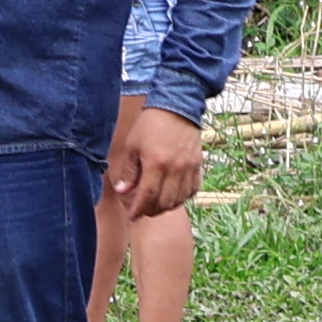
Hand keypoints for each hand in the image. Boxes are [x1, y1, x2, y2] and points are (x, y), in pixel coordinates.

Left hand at [105, 98, 204, 225]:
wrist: (178, 105)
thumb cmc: (151, 123)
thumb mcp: (133, 145)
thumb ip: (129, 171)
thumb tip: (123, 191)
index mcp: (156, 163)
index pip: (147, 196)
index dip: (139, 210)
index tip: (132, 216)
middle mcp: (175, 169)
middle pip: (164, 202)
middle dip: (151, 211)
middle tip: (143, 210)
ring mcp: (189, 168)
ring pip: (180, 199)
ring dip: (166, 206)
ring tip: (156, 204)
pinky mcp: (198, 165)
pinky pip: (193, 190)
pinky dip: (182, 197)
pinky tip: (173, 195)